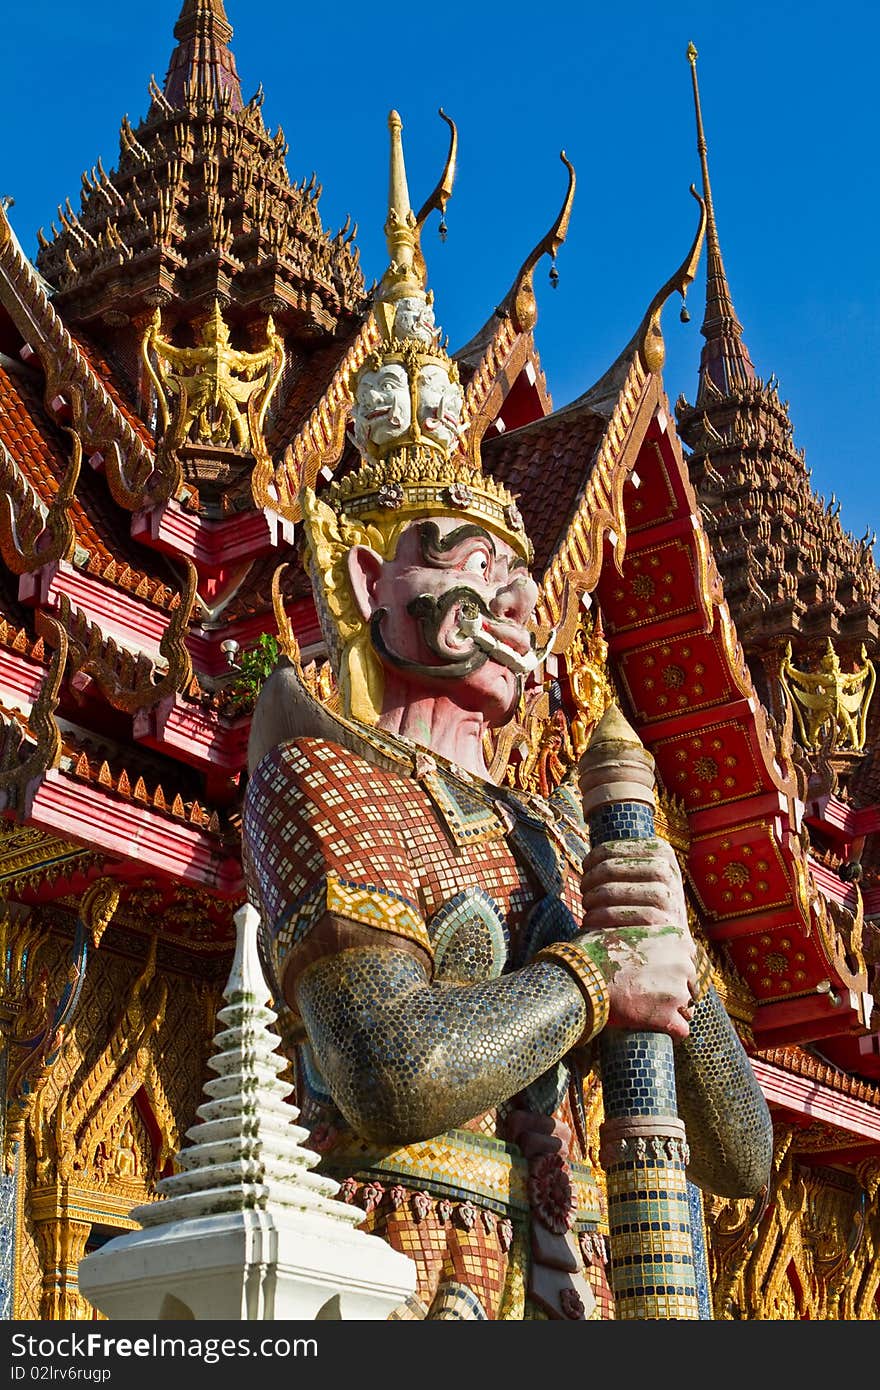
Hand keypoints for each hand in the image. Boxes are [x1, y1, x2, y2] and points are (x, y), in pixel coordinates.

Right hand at [579, 836, 697, 1039]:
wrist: (584, 975)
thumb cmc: (596, 949)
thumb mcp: (624, 929)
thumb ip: (643, 935)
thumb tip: (638, 939)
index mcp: (677, 939)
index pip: (687, 958)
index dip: (671, 969)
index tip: (656, 975)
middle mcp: (684, 963)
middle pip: (690, 984)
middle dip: (674, 991)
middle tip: (652, 996)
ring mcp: (679, 991)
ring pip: (687, 1007)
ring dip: (672, 1011)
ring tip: (650, 1012)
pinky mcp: (669, 1017)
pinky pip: (681, 1030)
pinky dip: (670, 1031)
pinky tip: (655, 1028)